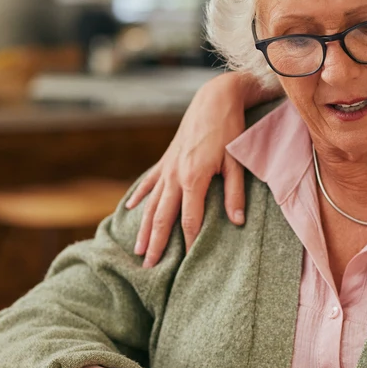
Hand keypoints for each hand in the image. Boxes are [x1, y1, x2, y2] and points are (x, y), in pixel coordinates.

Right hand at [127, 72, 254, 267]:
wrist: (213, 99)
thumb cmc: (229, 130)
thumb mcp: (236, 162)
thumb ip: (235, 193)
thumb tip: (236, 222)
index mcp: (194, 178)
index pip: (190, 220)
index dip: (190, 242)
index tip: (188, 263)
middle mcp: (175, 175)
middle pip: (162, 217)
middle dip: (156, 244)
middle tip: (149, 268)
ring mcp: (167, 167)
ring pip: (151, 204)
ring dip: (144, 228)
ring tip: (138, 250)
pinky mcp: (166, 159)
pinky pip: (149, 182)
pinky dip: (139, 197)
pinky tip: (129, 210)